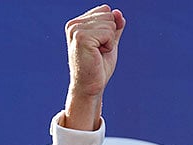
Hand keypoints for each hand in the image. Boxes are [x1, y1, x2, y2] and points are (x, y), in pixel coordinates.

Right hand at [62, 5, 125, 129]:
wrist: (90, 87)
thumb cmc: (98, 68)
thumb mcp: (109, 43)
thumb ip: (114, 27)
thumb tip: (118, 12)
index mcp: (78, 23)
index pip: (105, 10)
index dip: (110, 29)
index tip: (100, 45)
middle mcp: (74, 24)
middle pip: (108, 15)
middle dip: (110, 35)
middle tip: (99, 52)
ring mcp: (76, 30)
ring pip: (109, 23)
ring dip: (109, 41)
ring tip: (97, 54)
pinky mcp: (81, 37)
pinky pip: (108, 33)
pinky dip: (108, 46)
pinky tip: (98, 55)